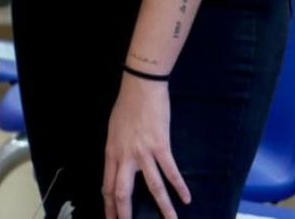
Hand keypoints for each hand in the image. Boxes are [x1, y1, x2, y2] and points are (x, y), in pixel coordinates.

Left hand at [102, 75, 190, 218]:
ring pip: (152, 187)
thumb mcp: (113, 132)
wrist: (140, 88)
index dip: (109, 205)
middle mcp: (124, 156)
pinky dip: (180, 186)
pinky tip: (186, 199)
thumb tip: (119, 169)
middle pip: (122, 192)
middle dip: (124, 214)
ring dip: (163, 207)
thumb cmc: (126, 107)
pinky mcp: (160, 146)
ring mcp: (143, 152)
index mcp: (111, 153)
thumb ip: (117, 152)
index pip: (108, 186)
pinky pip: (170, 171)